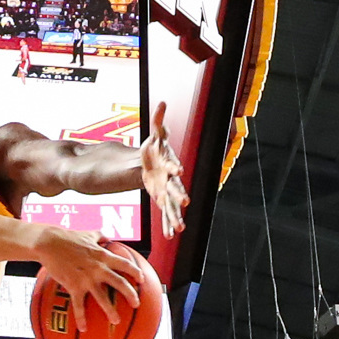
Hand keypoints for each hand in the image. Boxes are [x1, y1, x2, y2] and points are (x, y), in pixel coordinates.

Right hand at [35, 228, 140, 321]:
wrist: (49, 243)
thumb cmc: (68, 237)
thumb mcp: (88, 234)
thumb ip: (100, 236)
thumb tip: (107, 237)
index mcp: (103, 255)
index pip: (125, 264)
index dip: (135, 272)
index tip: (141, 279)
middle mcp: (99, 268)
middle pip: (120, 283)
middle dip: (131, 294)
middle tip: (137, 304)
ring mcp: (87, 278)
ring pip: (103, 297)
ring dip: (110, 310)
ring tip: (116, 320)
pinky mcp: (74, 286)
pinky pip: (79, 305)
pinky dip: (81, 318)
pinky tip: (83, 328)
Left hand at [142, 103, 186, 239]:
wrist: (153, 162)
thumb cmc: (155, 148)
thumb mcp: (155, 134)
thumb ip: (159, 121)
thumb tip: (163, 103)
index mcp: (169, 163)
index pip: (172, 165)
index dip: (174, 167)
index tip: (178, 171)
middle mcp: (171, 179)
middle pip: (176, 188)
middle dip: (179, 195)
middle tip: (185, 202)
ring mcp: (167, 191)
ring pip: (172, 206)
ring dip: (176, 217)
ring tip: (180, 229)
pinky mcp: (161, 199)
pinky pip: (165, 214)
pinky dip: (167, 224)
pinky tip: (170, 235)